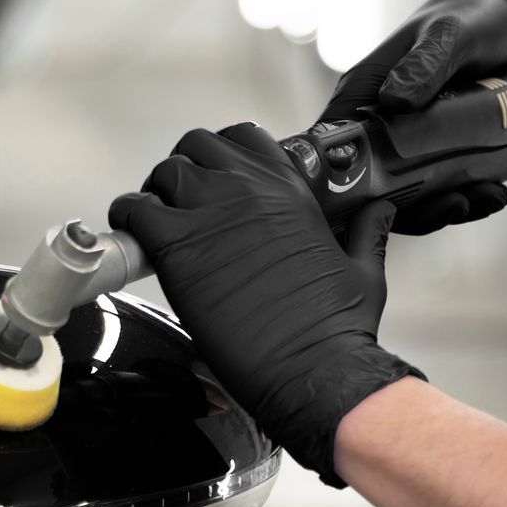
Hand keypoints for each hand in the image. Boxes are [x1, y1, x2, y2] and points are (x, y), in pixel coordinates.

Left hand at [109, 122, 420, 486]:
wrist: (314, 367)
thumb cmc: (337, 329)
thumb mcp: (364, 269)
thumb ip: (366, 232)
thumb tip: (378, 213)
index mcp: (290, 191)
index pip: (245, 139)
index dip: (222, 158)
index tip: (216, 183)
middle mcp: (249, 190)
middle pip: (197, 147)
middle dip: (185, 171)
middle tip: (180, 204)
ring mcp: (211, 213)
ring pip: (164, 173)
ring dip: (156, 195)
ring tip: (157, 226)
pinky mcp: (178, 246)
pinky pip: (135, 210)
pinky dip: (128, 221)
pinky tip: (137, 243)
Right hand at [319, 0, 506, 233]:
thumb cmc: (472, 16)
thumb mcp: (449, 35)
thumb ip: (424, 64)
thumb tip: (394, 101)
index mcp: (364, 91)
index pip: (333, 145)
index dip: (342, 184)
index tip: (376, 209)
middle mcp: (379, 120)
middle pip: (372, 184)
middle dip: (410, 208)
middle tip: (454, 206)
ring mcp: (409, 139)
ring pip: (409, 193)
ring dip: (442, 208)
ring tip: (482, 200)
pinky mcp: (438, 150)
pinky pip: (441, 185)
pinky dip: (465, 197)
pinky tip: (494, 194)